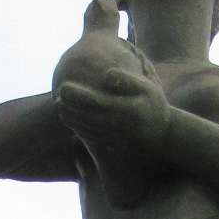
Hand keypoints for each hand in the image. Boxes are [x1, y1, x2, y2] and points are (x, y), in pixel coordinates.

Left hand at [54, 69, 169, 154]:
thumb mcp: (148, 88)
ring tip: (59, 104)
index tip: (63, 86)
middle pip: (86, 117)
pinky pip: (89, 136)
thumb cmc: (153, 104)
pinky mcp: (109, 143)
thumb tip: (107, 74)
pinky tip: (69, 117)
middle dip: (70, 106)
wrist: (161, 133)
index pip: (95, 103)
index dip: (78, 96)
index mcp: (124, 111)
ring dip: (71, 118)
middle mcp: (116, 126)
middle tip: (58, 93)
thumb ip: (127, 80)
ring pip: (85, 128)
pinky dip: (78, 127)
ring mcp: (112, 137)